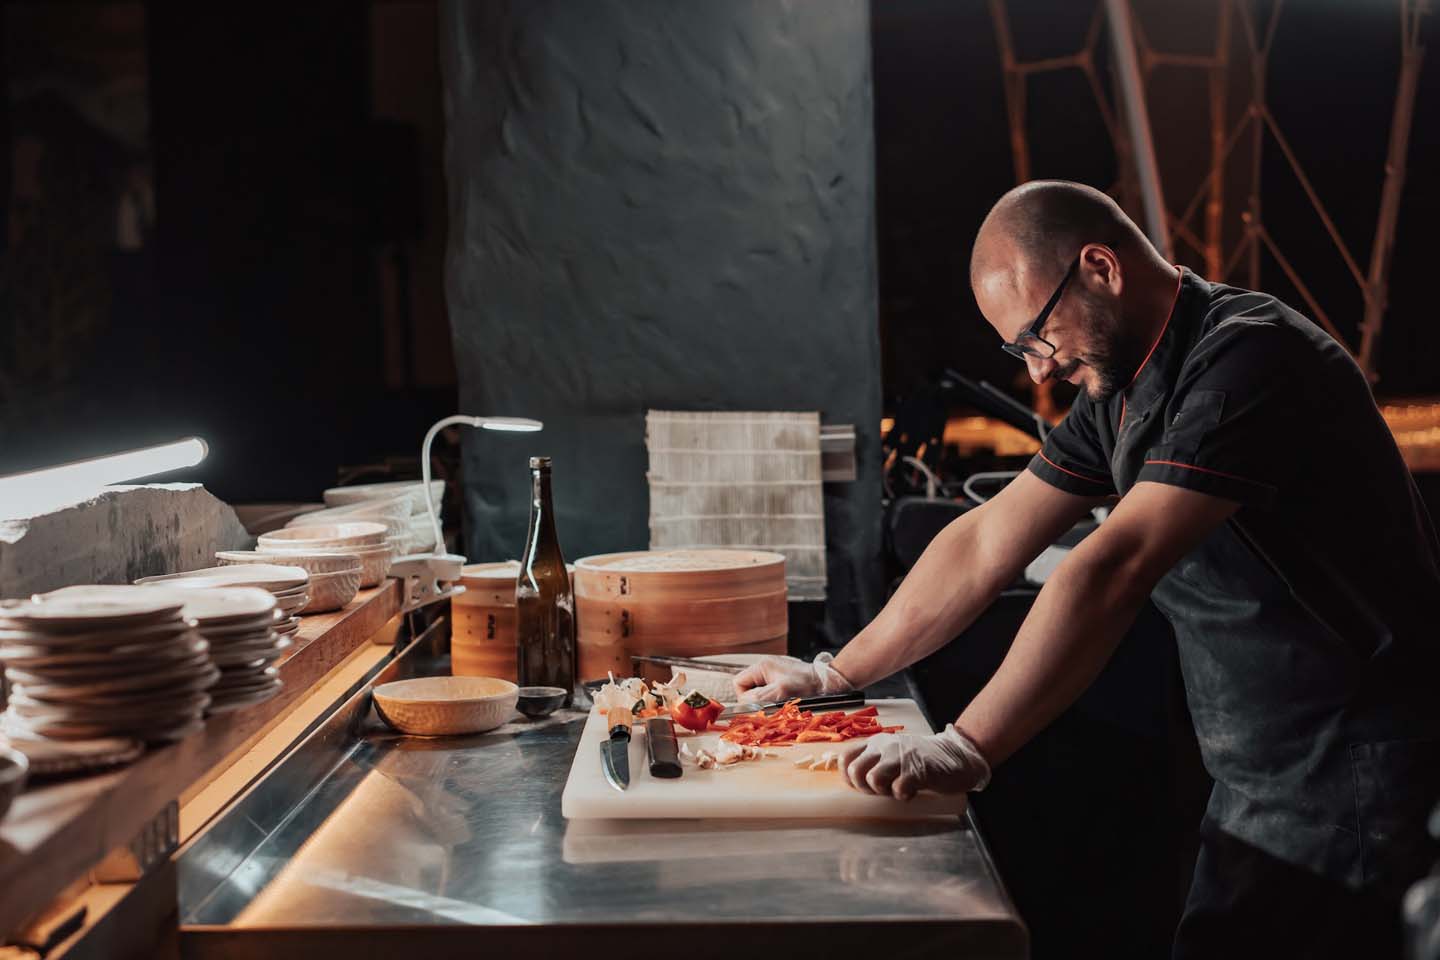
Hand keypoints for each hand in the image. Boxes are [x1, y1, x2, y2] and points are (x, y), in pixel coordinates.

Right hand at [733, 652, 852, 701]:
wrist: (824, 681)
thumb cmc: (806, 683)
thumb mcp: (782, 691)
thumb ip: (760, 697)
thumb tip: (745, 704)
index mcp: (761, 667)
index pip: (739, 683)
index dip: (744, 696)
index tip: (757, 704)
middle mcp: (764, 668)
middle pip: (747, 688)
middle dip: (755, 699)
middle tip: (770, 704)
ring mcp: (772, 674)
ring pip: (757, 692)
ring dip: (765, 700)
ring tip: (779, 702)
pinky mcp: (779, 680)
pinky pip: (767, 692)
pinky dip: (772, 699)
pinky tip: (784, 700)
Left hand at [839, 724, 991, 799]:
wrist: (956, 755)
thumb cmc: (922, 759)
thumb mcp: (894, 753)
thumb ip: (875, 761)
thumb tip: (853, 780)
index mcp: (877, 742)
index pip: (846, 757)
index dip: (848, 777)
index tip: (861, 786)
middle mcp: (885, 746)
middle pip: (855, 770)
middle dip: (864, 788)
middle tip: (881, 790)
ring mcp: (901, 757)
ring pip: (873, 779)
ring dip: (883, 791)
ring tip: (897, 790)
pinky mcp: (917, 771)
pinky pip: (898, 789)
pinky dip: (903, 796)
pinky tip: (912, 792)